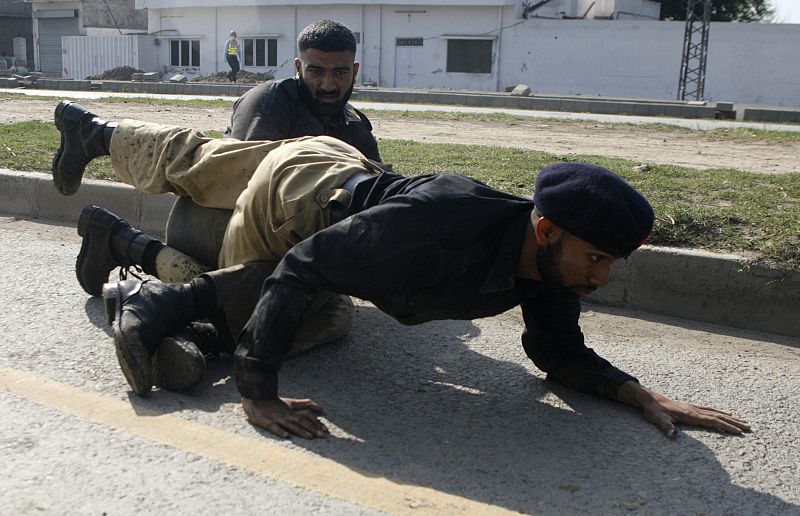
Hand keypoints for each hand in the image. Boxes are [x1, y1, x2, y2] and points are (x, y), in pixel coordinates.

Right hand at [242, 397, 328, 438]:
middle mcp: (287, 414)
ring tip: (310, 437)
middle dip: (313, 428)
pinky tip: (287, 436)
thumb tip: (319, 407)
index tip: (326, 429)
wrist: (256, 398)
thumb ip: (304, 404)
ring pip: (291, 425)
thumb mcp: (290, 402)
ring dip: (301, 431)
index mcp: (292, 410)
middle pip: (302, 421)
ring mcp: (277, 418)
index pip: (307, 415)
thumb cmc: (274, 403)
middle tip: (323, 435)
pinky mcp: (267, 422)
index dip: (316, 422)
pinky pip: (274, 427)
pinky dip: (280, 431)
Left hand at [618, 381, 749, 438]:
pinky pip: (710, 409)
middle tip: (749, 428)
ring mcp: (694, 407)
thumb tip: (673, 436)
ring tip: (744, 421)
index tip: (739, 432)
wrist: (650, 400)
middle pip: (719, 416)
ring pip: (717, 412)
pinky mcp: (692, 407)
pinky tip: (727, 413)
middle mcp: (695, 410)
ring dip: (731, 417)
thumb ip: (666, 428)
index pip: (712, 421)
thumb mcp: (658, 420)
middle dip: (734, 423)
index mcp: (690, 414)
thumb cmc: (654, 412)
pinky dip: (721, 412)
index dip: (726, 426)